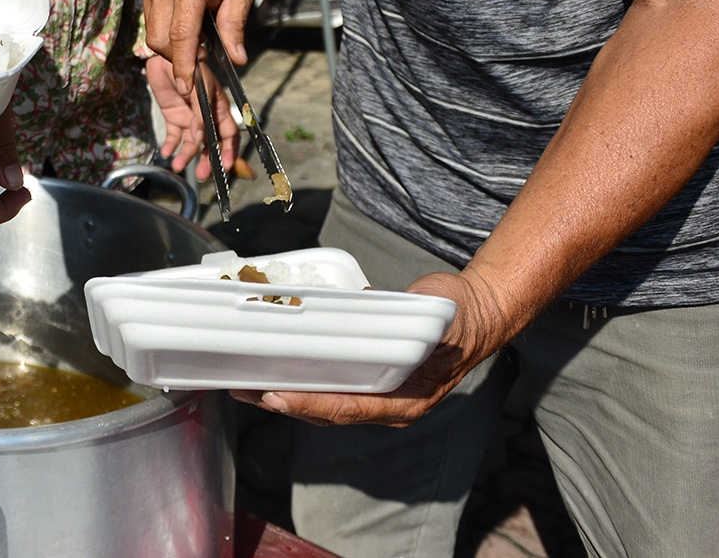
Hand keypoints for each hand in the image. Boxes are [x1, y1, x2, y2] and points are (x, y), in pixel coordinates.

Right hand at [141, 0, 257, 101]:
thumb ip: (235, 27)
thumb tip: (237, 60)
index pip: (181, 35)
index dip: (184, 65)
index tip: (188, 87)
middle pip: (159, 39)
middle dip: (178, 58)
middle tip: (204, 56)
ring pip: (152, 32)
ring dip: (172, 45)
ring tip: (199, 35)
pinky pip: (151, 19)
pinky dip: (167, 30)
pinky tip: (188, 22)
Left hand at [147, 53, 238, 178]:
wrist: (166, 55)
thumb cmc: (189, 66)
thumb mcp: (199, 88)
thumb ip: (201, 113)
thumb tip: (200, 138)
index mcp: (218, 108)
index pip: (228, 133)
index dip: (229, 150)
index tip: (225, 166)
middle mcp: (206, 117)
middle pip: (210, 144)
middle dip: (207, 160)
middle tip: (202, 175)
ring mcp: (190, 119)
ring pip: (192, 143)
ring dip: (186, 155)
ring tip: (177, 166)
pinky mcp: (174, 118)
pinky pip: (174, 136)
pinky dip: (170, 146)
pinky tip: (166, 153)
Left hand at [229, 269, 515, 426]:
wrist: (475, 313)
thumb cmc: (457, 318)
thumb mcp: (442, 320)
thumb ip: (415, 322)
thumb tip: (370, 307)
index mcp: (405, 400)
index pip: (349, 408)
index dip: (310, 404)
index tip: (276, 396)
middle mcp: (386, 403)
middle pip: (325, 411)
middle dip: (282, 402)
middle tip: (243, 389)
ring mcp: (374, 391)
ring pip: (321, 401)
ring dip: (282, 393)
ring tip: (244, 384)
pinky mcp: (364, 376)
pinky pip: (326, 384)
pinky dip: (297, 378)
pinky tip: (271, 367)